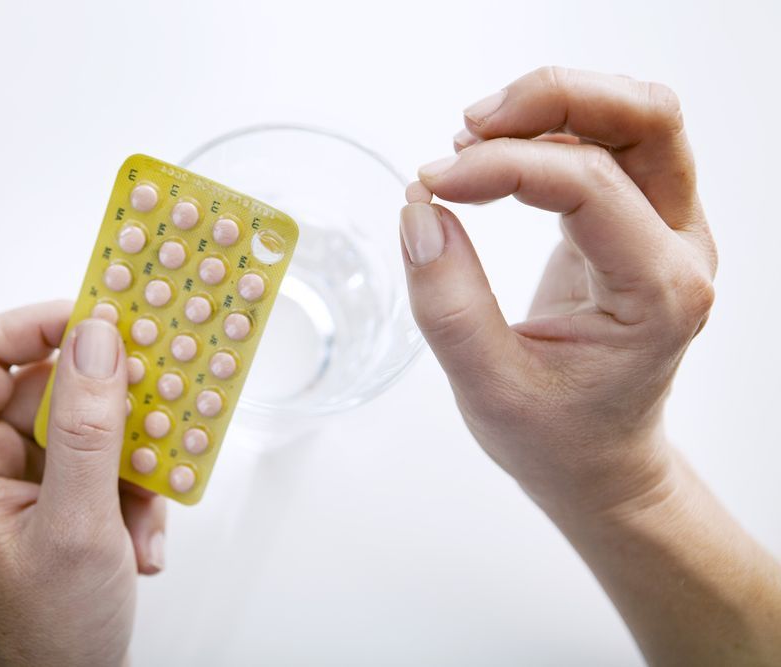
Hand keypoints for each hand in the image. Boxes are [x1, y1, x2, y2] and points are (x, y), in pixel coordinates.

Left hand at [0, 301, 165, 665]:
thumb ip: (86, 429)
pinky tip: (140, 541)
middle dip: (113, 410)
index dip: (48, 323)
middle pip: (49, 383)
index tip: (113, 317)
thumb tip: (98, 340)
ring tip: (145, 513)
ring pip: (89, 423)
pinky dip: (134, 494)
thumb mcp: (75, 527)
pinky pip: (104, 460)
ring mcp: (20, 479)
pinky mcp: (55, 497)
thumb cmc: (42, 636)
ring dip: (132, 463)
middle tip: (161, 407)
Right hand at [402, 67, 780, 665]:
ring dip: (553, 106)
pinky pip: (608, 145)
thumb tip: (418, 211)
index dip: (503, 168)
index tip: (432, 182)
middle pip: (646, 121)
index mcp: (658, 295)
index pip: (590, 186)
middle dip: (554, 101)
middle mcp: (679, 251)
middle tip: (468, 128)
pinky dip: (549, 131)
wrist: (600, 464)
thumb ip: (448, 303)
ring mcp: (667, 231)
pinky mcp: (638, 223)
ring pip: (633, 119)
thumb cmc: (557, 440)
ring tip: (472, 137)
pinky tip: (493, 154)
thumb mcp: (489, 389)